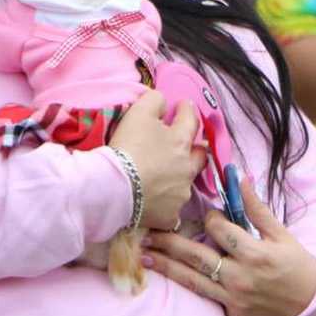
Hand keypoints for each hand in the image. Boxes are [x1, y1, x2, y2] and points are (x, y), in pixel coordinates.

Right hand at [109, 90, 203, 228]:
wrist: (114, 186)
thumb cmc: (128, 147)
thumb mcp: (138, 113)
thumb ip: (154, 101)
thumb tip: (163, 100)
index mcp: (181, 142)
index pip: (190, 120)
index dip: (187, 110)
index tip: (184, 104)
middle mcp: (187, 168)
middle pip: (200, 156)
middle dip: (197, 147)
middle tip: (189, 144)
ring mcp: (181, 194)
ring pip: (187, 183)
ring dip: (180, 177)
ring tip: (168, 176)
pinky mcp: (170, 215)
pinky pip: (172, 209)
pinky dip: (167, 204)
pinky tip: (158, 203)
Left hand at [142, 181, 315, 315]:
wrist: (311, 305)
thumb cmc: (296, 264)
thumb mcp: (280, 234)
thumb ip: (256, 208)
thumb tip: (237, 176)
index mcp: (256, 254)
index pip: (220, 231)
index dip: (211, 219)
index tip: (209, 216)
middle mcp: (242, 277)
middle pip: (197, 256)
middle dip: (168, 244)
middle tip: (145, 233)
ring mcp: (236, 298)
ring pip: (193, 279)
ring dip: (167, 267)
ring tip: (144, 256)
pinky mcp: (233, 313)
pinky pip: (207, 296)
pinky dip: (188, 285)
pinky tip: (168, 275)